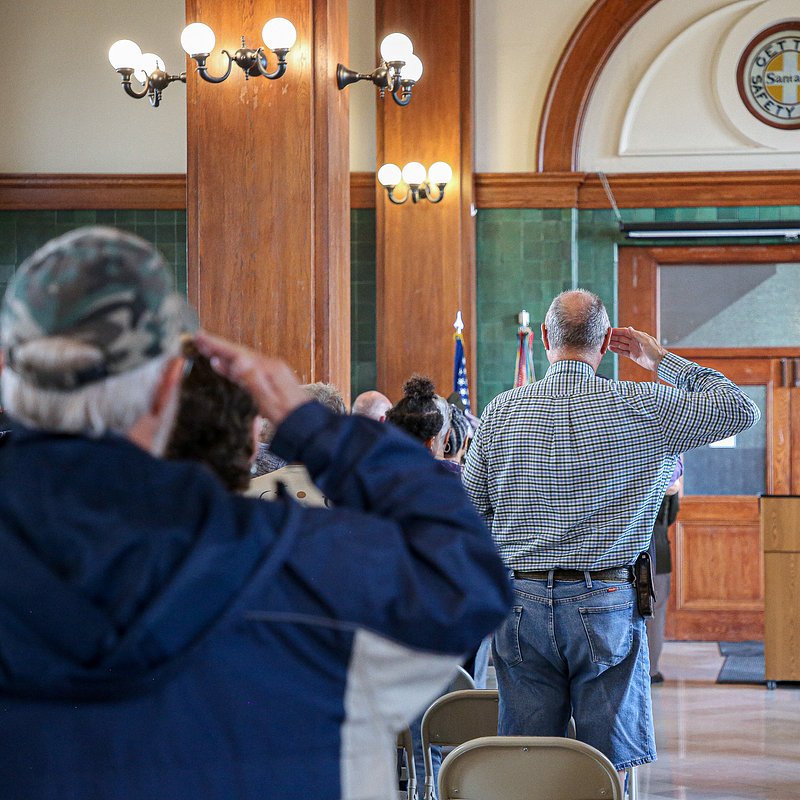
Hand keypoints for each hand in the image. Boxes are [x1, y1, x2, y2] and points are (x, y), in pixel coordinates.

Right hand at [194, 331, 308, 426]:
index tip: (200, 337)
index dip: (217, 345)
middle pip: (239, 353)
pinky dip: (234, 366)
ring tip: (207, 350)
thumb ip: (253, 381)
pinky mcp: (271, 381)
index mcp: (269, 368)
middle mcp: (270, 366)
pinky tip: (225, 367)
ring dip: (224, 355)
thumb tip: (237, 361)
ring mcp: (271, 373)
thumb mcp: (268, 401)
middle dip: (218, 346)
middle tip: (199, 339)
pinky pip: (248, 369)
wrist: (306, 425)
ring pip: (242, 360)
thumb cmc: (288, 416)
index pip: (238, 352)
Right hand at [609, 326, 666, 371]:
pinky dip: (616, 350)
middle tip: (605, 337)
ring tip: (605, 343)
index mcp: (638, 336)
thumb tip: (629, 328)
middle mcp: (635, 341)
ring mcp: (633, 348)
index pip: (625, 332)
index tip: (609, 331)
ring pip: (621, 344)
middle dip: (613, 337)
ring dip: (613, 343)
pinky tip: (611, 348)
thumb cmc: (655, 350)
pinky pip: (622, 352)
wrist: (659, 362)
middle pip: (622, 338)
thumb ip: (636, 335)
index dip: (617, 331)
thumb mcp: (646, 341)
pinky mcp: (632, 355)